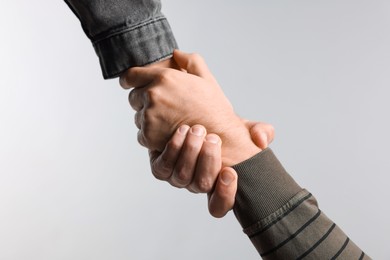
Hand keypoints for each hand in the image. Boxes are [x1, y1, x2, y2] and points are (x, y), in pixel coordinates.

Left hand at [121, 50, 260, 165]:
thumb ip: (190, 60)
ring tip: (169, 122)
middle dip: (143, 101)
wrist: (220, 136)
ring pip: (138, 117)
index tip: (130, 84)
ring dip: (148, 119)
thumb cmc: (214, 108)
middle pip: (133, 97)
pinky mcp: (149, 135)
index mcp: (164, 77)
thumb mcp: (206, 78)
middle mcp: (153, 95)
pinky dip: (151, 135)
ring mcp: (149, 116)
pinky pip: (141, 134)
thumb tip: (176, 53)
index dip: (129, 80)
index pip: (130, 76)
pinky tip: (168, 133)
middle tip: (163, 108)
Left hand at [149, 121, 274, 217]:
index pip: (219, 206)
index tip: (230, 171)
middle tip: (212, 138)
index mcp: (217, 184)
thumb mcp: (243, 130)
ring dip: (190, 151)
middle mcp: (196, 184)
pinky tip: (182, 131)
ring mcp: (177, 178)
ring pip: (182, 175)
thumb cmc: (220, 130)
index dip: (224, 195)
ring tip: (197, 130)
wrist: (190, 119)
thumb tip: (262, 140)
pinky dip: (173, 148)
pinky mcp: (161, 168)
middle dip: (208, 161)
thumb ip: (260, 132)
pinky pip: (163, 167)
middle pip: (201, 185)